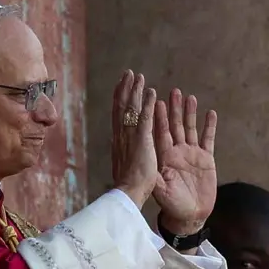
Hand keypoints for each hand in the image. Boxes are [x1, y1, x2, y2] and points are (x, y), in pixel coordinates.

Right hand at [110, 70, 158, 207]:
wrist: (128, 195)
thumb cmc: (127, 186)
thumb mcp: (124, 165)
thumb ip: (122, 154)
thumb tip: (118, 149)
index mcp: (118, 142)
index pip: (118, 115)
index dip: (119, 99)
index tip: (121, 86)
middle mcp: (121, 136)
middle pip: (122, 106)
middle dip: (125, 88)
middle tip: (129, 73)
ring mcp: (131, 137)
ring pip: (131, 108)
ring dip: (135, 90)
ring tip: (138, 75)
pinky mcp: (142, 141)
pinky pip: (145, 118)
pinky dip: (147, 103)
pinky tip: (150, 91)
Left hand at [152, 88, 216, 234]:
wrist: (189, 215)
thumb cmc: (172, 204)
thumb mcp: (161, 189)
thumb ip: (156, 175)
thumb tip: (146, 161)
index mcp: (164, 157)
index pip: (160, 132)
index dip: (159, 117)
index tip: (156, 101)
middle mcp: (177, 152)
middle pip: (175, 126)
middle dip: (175, 109)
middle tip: (174, 91)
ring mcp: (192, 154)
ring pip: (190, 129)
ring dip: (190, 113)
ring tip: (190, 97)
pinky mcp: (206, 159)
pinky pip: (208, 139)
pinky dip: (209, 127)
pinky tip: (210, 113)